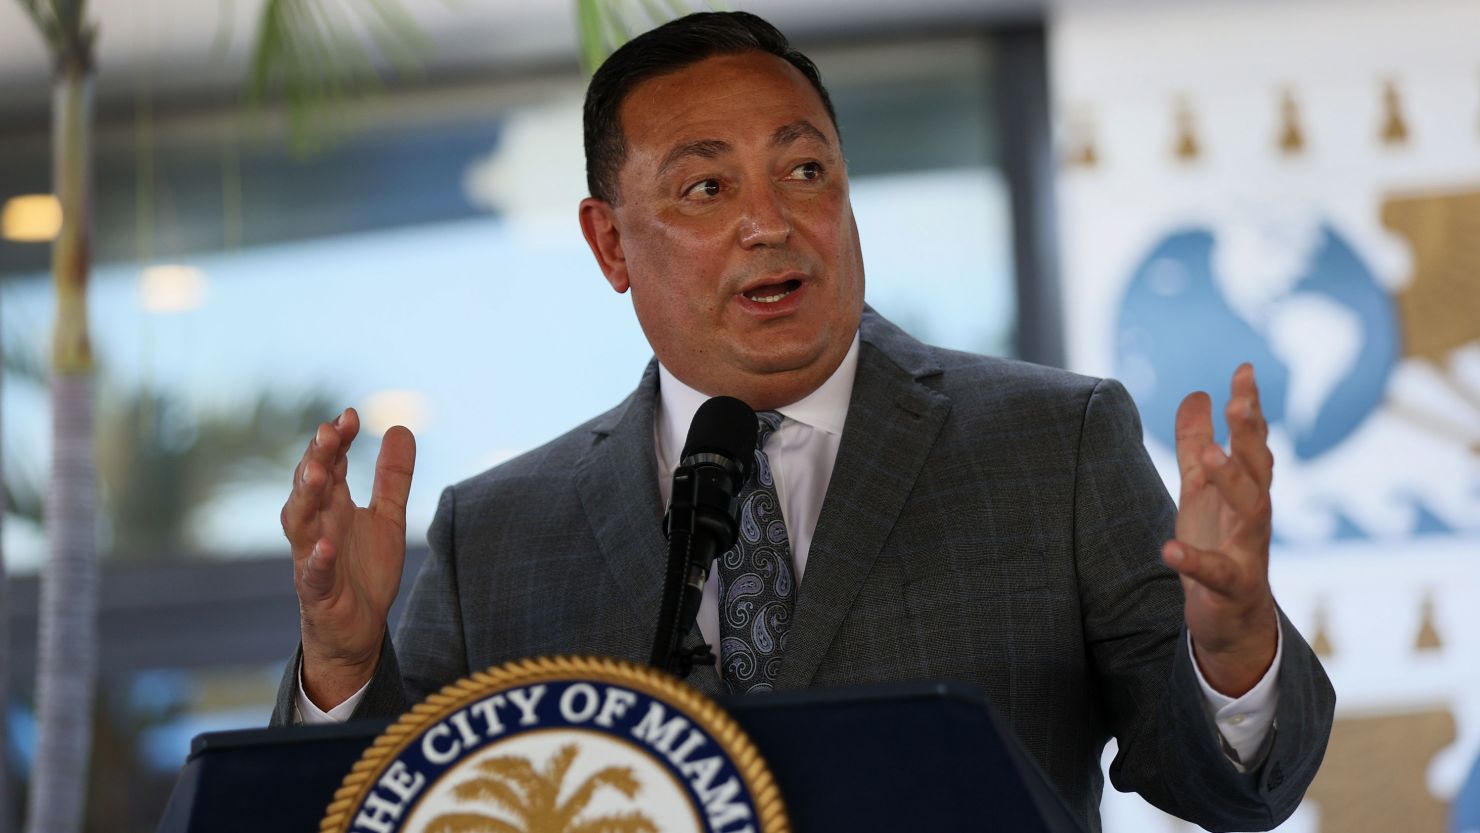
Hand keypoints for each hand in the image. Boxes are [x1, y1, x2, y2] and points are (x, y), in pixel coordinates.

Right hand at [281, 407, 415, 708]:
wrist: (356, 630)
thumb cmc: (364, 570)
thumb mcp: (388, 518)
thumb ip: (393, 477)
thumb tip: (400, 426)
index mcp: (333, 506)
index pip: (330, 464)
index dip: (337, 440)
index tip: (350, 416)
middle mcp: (318, 526)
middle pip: (310, 486)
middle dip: (317, 458)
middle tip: (327, 432)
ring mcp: (312, 558)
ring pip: (300, 523)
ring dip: (307, 497)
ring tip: (319, 472)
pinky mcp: (317, 592)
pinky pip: (313, 574)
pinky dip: (317, 560)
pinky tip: (325, 547)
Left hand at [1164, 363, 1278, 696]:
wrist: (1232, 621)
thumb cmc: (1219, 546)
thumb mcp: (1201, 492)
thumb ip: (1197, 445)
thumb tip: (1197, 394)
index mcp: (1245, 490)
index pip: (1253, 442)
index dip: (1250, 407)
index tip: (1244, 370)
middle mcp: (1254, 516)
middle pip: (1260, 468)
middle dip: (1251, 434)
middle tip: (1239, 401)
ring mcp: (1248, 551)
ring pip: (1252, 512)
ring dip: (1233, 482)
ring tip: (1211, 458)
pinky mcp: (1231, 588)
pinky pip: (1216, 572)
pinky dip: (1195, 560)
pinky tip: (1170, 549)